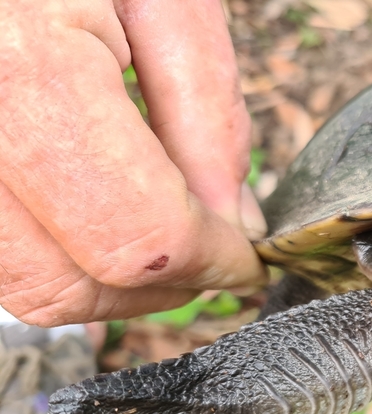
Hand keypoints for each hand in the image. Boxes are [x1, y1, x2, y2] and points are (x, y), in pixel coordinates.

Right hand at [0, 0, 266, 326]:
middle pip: (60, 283)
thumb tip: (232, 223)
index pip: (137, 234)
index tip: (243, 258)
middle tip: (206, 257)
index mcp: (18, 62)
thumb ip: (205, 110)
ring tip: (153, 233)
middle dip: (156, 287)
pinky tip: (87, 211)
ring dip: (97, 280)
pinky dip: (44, 252)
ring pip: (10, 283)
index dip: (208, 262)